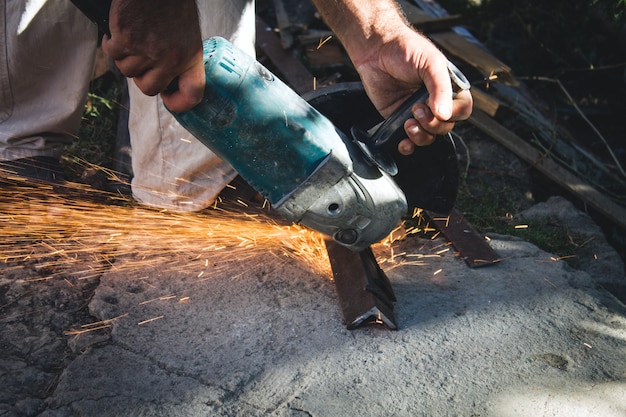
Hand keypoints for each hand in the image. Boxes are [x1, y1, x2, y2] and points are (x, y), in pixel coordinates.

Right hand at [101, 0, 204, 111]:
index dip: (181, 103)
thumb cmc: (172, 5)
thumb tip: (168, 83)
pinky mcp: (125, 38)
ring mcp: (146, 50)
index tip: (170, 99)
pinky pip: (112, 53)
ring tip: (133, 39)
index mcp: (190, 56)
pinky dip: (111, 44)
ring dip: (126, 57)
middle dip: (142, 77)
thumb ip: (180, 57)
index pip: (193, 92)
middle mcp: (170, 58)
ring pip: (127, 71)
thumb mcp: (188, 34)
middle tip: (143, 61)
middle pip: (148, 88)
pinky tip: (118, 32)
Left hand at [354, 26, 472, 153]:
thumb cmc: (405, 49)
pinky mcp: (399, 119)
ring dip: (420, 136)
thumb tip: (444, 114)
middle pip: (446, 126)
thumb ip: (440, 88)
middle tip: (415, 110)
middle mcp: (435, 102)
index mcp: (448, 88)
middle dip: (432, 124)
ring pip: (429, 136)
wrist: (375, 50)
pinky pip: (409, 141)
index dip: (453, 114)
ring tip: (407, 122)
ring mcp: (417, 112)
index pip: (462, 110)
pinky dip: (408, 146)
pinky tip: (403, 142)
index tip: (437, 108)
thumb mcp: (430, 63)